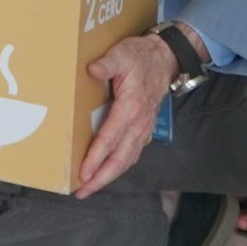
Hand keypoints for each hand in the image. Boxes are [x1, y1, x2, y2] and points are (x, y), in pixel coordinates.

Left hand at [73, 28, 180, 196]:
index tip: (83, 173)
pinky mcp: (142, 129)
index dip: (97, 157)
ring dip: (109, 175)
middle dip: (101, 177)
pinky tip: (106, 172)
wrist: (164, 59)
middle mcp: (138, 123)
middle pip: (120, 158)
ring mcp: (143, 128)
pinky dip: (118, 166)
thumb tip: (92, 70)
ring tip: (90, 187)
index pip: (111, 138)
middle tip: (82, 191)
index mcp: (131, 108)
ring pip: (126, 159)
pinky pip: (131, 153)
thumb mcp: (122, 54)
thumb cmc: (140, 57)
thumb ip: (107, 63)